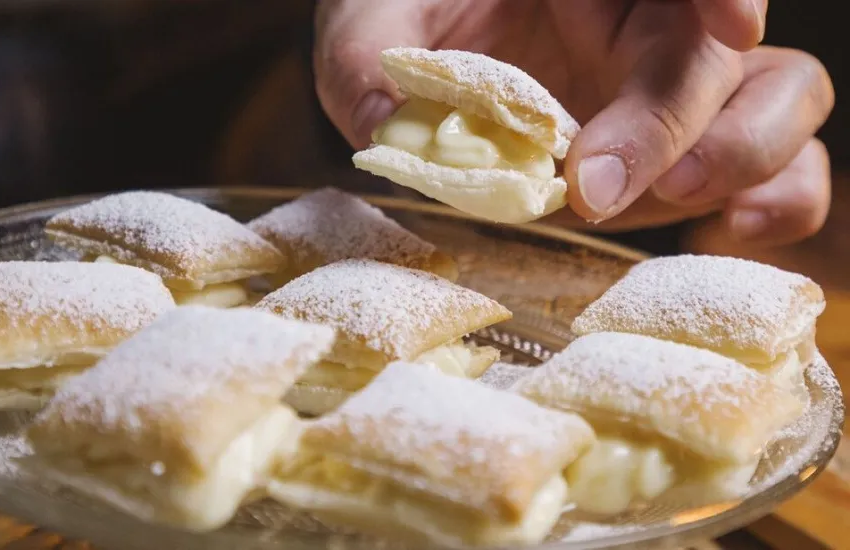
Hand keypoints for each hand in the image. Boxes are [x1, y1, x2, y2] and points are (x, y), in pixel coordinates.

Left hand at [314, 0, 833, 246]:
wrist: (419, 75)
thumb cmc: (406, 27)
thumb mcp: (375, 25)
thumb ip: (369, 55)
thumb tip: (381, 118)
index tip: (730, 21)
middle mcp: (650, 25)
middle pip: (722, 55)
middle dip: (678, 123)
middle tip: (601, 183)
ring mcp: (679, 93)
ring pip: (786, 100)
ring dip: (747, 157)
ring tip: (675, 202)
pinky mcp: (688, 157)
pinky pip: (779, 170)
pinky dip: (774, 204)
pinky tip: (721, 233)